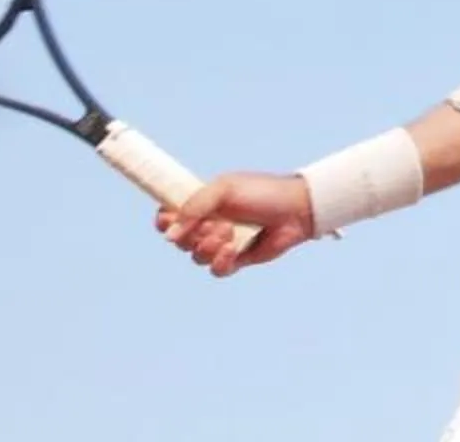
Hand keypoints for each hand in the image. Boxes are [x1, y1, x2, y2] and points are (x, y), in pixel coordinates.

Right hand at [156, 171, 313, 277]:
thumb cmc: (262, 192)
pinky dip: (221, 261)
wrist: (295, 210)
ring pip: (196, 257)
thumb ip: (194, 208)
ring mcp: (221, 243)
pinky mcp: (235, 260)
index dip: (164, 222)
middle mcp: (208, 224)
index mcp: (202, 203)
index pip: (170, 216)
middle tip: (214, 222)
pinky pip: (216, 270)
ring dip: (209, 246)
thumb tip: (168, 235)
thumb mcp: (224, 190)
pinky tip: (233, 249)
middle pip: (180, 241)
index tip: (168, 220)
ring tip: (229, 232)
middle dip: (192, 234)